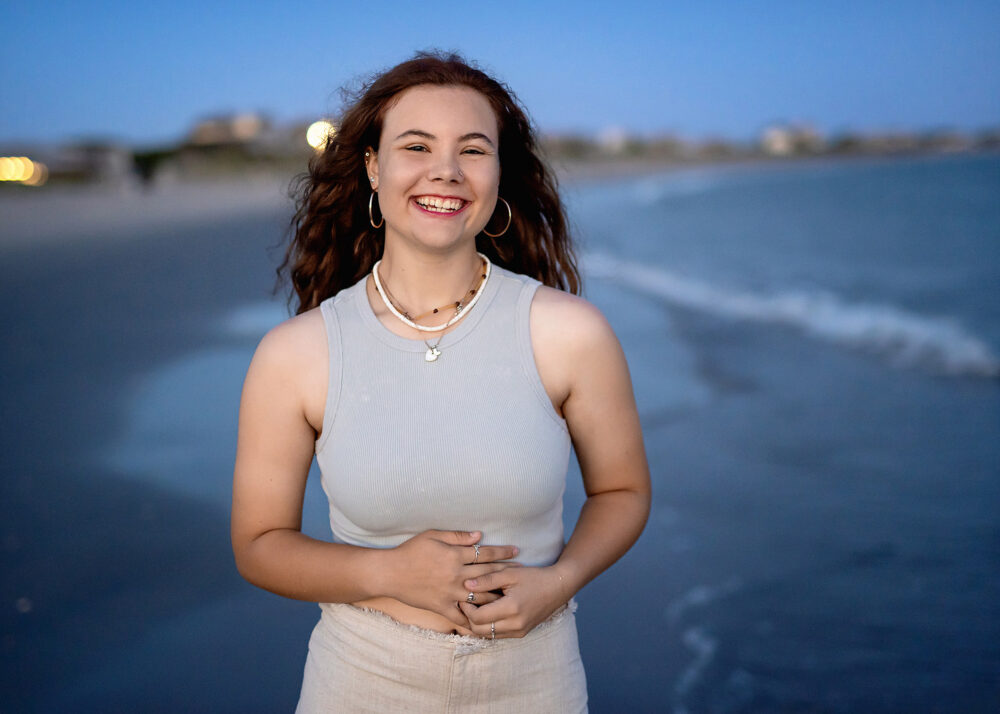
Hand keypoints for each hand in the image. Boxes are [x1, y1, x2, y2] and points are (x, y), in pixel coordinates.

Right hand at [384, 530, 518, 628]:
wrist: (390, 573)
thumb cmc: (410, 551)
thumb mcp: (433, 536)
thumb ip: (458, 537)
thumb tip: (479, 536)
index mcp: (455, 556)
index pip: (485, 553)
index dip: (502, 552)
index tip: (517, 551)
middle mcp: (456, 575)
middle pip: (488, 574)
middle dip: (507, 572)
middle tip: (523, 572)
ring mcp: (450, 593)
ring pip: (480, 596)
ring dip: (497, 595)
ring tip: (512, 595)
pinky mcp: (442, 607)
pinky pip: (461, 616)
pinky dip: (475, 619)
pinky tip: (487, 621)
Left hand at [458, 564, 573, 638]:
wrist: (557, 587)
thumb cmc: (534, 577)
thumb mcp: (509, 573)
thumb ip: (487, 580)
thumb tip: (466, 585)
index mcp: (512, 609)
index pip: (478, 618)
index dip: (466, 608)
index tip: (463, 595)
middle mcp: (515, 624)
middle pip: (479, 631)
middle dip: (468, 618)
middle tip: (465, 603)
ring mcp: (519, 631)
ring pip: (487, 635)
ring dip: (477, 624)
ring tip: (474, 607)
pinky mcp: (521, 633)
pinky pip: (497, 635)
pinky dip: (488, 626)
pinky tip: (486, 612)